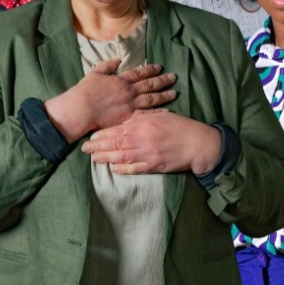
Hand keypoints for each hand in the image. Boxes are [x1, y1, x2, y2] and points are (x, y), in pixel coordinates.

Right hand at [45, 60, 176, 141]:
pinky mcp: (128, 117)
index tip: (160, 67)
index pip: (140, 73)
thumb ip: (107, 66)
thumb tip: (117, 59)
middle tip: (174, 77)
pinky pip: (146, 114)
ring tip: (174, 93)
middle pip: (150, 84)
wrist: (80, 110)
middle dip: (163, 80)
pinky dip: (157, 112)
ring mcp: (130, 104)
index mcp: (121, 80)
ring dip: (164, 95)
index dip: (150, 70)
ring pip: (151, 98)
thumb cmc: (85, 92)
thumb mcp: (95, 73)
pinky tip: (167, 111)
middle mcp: (129, 91)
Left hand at [83, 109, 221, 174]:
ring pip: (122, 156)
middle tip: (85, 149)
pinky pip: (135, 168)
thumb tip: (127, 117)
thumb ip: (143, 116)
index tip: (91, 136)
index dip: (103, 133)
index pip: (119, 129)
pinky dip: (123, 169)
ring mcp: (149, 153)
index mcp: (146, 124)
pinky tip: (113, 168)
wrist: (198, 144)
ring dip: (106, 157)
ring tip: (94, 159)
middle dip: (99, 146)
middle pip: (116, 142)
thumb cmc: (182, 127)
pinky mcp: (155, 165)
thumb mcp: (162, 115)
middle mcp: (144, 139)